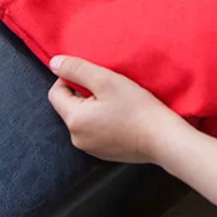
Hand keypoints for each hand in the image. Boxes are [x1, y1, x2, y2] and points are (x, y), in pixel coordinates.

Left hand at [47, 56, 185, 163]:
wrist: (163, 139)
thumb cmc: (137, 108)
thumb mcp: (106, 80)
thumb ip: (77, 69)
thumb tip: (53, 63)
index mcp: (74, 120)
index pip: (55, 93)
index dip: (69, 78)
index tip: (92, 75)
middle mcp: (76, 138)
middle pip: (68, 106)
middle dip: (83, 94)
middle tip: (108, 87)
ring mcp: (90, 148)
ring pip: (82, 119)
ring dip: (93, 107)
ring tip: (116, 102)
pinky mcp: (104, 153)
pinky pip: (94, 131)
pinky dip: (102, 121)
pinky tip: (121, 116)